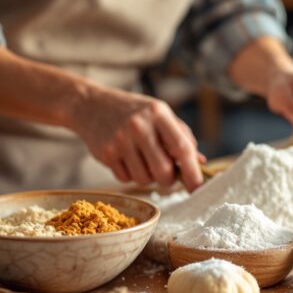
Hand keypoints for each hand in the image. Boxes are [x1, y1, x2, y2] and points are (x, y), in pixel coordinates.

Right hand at [69, 88, 203, 190]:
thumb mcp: (160, 114)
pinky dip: (130, 175)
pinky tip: (126, 158)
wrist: (91, 105)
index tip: (198, 188)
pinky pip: (126, 179)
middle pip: (163, 171)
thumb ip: (182, 136)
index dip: (193, 171)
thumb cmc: (134, 111)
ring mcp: (120, 140)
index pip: (181, 147)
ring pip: (144, 179)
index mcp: (158, 114)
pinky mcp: (106, 153)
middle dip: (169, 179)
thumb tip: (201, 162)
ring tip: (143, 160)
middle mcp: (139, 126)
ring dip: (148, 177)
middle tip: (167, 173)